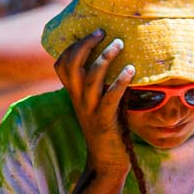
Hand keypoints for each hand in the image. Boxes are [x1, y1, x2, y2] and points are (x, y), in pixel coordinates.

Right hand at [55, 31, 133, 179]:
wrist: (106, 161)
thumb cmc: (108, 127)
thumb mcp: (98, 102)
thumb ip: (99, 85)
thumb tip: (112, 59)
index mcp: (74, 94)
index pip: (62, 65)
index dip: (73, 46)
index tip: (93, 32)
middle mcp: (78, 99)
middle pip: (72, 65)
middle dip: (85, 45)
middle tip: (102, 32)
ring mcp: (90, 109)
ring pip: (91, 78)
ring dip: (104, 58)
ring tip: (119, 44)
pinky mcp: (105, 120)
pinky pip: (111, 97)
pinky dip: (120, 81)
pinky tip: (131, 70)